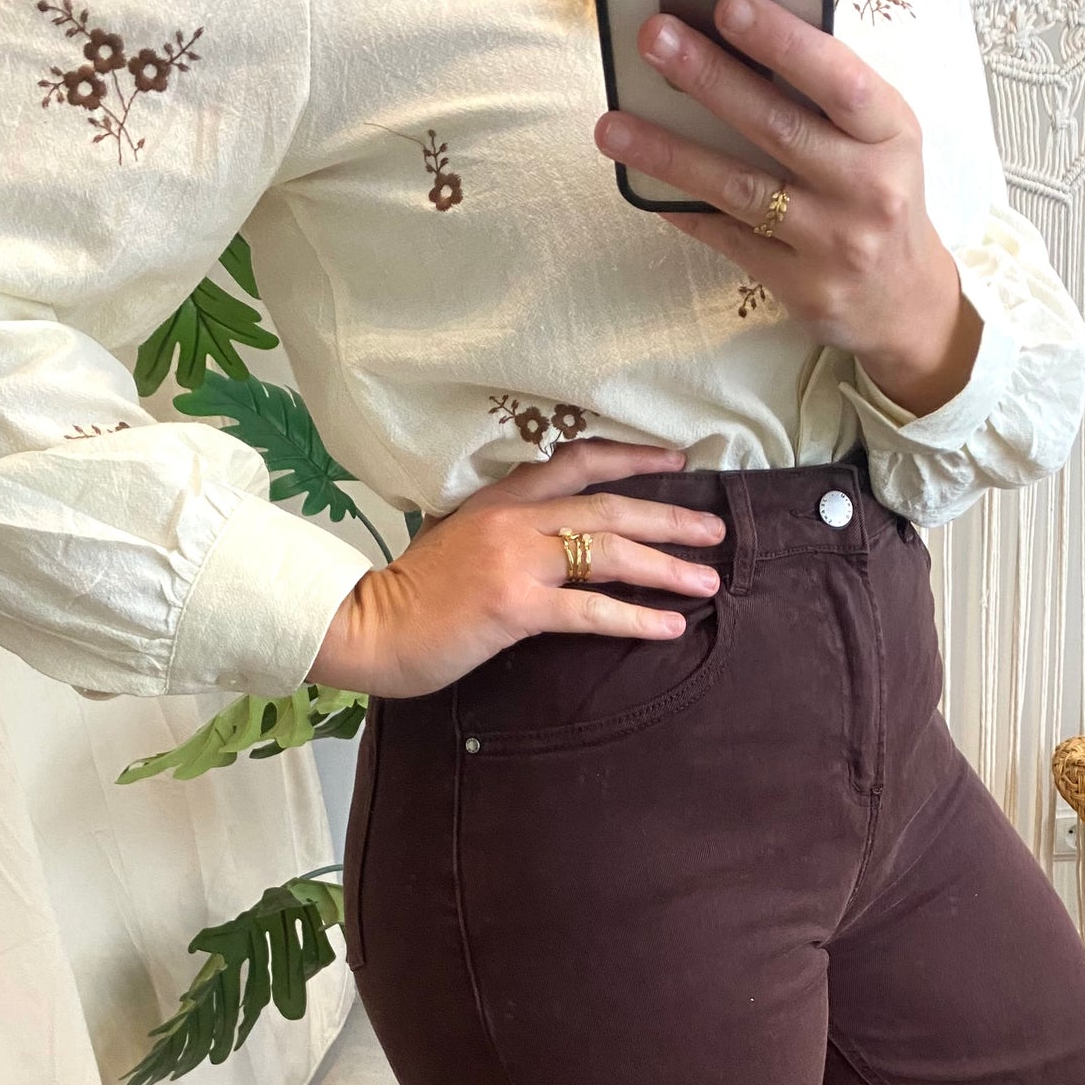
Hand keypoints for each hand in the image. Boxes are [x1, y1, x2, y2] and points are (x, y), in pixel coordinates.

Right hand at [307, 439, 726, 699]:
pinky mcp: (514, 606)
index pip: (577, 461)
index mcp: (500, 498)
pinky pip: (590, 611)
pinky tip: (671, 625)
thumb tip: (549, 541)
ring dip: (667, 567)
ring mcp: (515, 561)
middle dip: (670, 520)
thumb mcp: (457, 540)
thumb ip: (502, 531)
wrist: (368, 626)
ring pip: (609, 553)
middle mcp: (514, 520)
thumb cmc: (412, 594)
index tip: (676, 461)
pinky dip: (636, 617)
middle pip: (610, 508)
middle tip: (716, 531)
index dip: (631, 458)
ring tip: (708, 580)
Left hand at [594, 0, 981, 416]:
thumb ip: (825, 99)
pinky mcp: (802, 288)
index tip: (729, 8)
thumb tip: (734, 46)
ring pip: (740, 189)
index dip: (783, 43)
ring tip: (613, 126)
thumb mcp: (877, 141)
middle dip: (710, 79)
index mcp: (890, 134)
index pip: (839, 81)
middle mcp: (868, 189)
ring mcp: (834, 244)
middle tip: (655, 41)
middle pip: (778, 128)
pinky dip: (684, 209)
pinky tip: (644, 185)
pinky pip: (729, 239)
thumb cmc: (879, 199)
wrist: (905, 304)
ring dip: (671, 154)